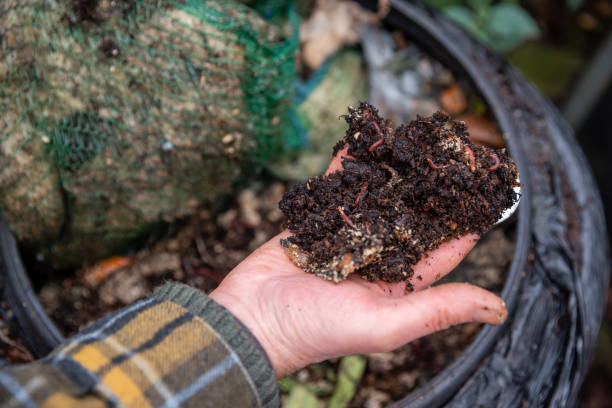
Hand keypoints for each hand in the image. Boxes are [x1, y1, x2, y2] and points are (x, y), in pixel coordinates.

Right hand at [210, 148, 506, 377]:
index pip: (442, 250)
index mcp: (398, 286)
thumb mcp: (385, 325)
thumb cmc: (316, 330)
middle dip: (432, 188)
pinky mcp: (317, 221)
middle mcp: (376, 258)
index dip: (466, 223)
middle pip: (412, 217)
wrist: (252, 318)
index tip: (487, 192)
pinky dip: (349, 166)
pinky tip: (364, 142)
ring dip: (394, 172)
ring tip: (416, 140)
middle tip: (454, 153)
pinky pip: (338, 189)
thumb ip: (438, 309)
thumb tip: (498, 309)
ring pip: (377, 198)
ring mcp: (346, 237)